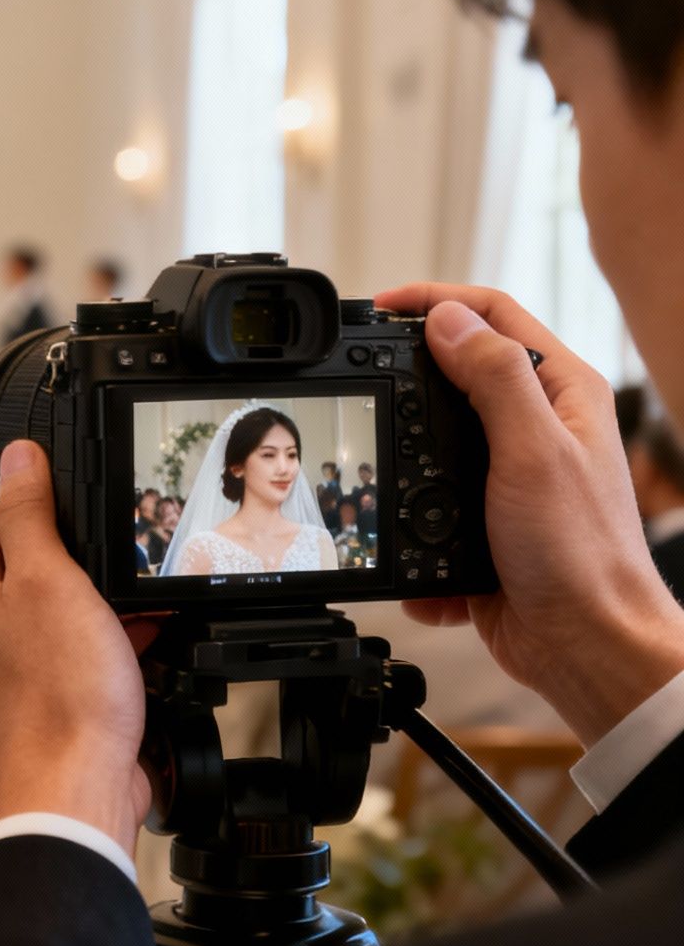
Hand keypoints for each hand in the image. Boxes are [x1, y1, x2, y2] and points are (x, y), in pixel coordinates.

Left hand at [0, 440, 155, 854]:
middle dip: (74, 570)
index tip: (80, 510)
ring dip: (92, 618)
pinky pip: (59, 672)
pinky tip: (133, 666)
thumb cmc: (58, 697)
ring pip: (46, 626)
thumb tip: (16, 455)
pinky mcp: (24, 721)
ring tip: (131, 623)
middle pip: (21, 576)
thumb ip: (30, 513)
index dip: (39, 508)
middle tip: (115, 574)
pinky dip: (94, 662)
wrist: (70, 799)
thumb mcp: (51, 580)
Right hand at [376, 283, 683, 743]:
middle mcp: (539, 426)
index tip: (381, 306)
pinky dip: (410, 525)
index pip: (494, 316)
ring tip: (376, 460)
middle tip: (360, 369)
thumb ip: (492, 377)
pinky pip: (428, 506)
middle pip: (460, 368)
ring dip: (402, 455)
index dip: (435, 300)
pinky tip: (409, 541)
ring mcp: (511, 474)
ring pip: (436, 438)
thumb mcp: (533, 451)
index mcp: (562, 393)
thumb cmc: (580, 554)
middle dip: (408, 371)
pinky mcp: (484, 521)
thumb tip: (447, 318)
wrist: (585, 644)